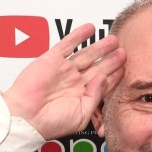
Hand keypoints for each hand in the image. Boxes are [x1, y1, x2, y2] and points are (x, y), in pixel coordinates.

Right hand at [2, 23, 125, 139]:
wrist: (26, 118)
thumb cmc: (51, 123)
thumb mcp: (81, 115)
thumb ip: (95, 97)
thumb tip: (103, 79)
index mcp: (82, 96)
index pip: (103, 82)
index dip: (115, 74)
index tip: (125, 68)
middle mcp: (74, 82)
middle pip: (98, 67)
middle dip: (111, 59)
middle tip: (124, 51)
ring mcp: (64, 70)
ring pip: (87, 54)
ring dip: (100, 46)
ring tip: (113, 40)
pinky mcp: (52, 60)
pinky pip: (67, 44)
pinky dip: (78, 36)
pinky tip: (89, 29)